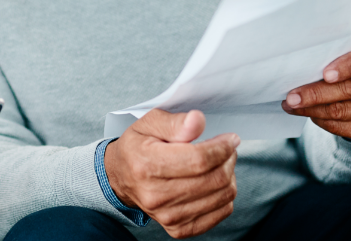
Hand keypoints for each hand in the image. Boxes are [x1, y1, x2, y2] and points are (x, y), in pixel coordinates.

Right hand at [104, 110, 238, 238]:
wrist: (121, 178)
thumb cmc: (137, 147)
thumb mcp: (149, 123)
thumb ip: (175, 122)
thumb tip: (197, 121)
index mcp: (146, 165)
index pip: (199, 160)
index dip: (222, 148)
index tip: (230, 139)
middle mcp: (156, 196)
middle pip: (214, 179)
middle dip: (228, 159)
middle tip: (226, 148)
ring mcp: (168, 216)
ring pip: (222, 196)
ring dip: (229, 175)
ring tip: (219, 163)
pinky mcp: (179, 228)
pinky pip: (221, 212)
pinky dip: (225, 195)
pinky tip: (213, 181)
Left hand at [282, 38, 350, 142]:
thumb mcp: (350, 50)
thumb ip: (334, 53)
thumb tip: (300, 65)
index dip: (347, 66)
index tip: (325, 74)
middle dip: (318, 94)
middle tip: (292, 97)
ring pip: (348, 110)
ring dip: (315, 110)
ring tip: (293, 106)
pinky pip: (349, 128)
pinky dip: (326, 123)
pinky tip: (310, 116)